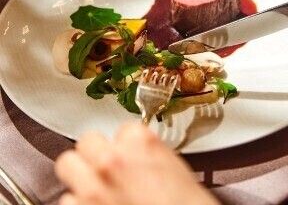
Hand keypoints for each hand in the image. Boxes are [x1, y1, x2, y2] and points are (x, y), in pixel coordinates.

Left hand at [55, 123, 219, 204]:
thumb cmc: (182, 203)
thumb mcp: (172, 167)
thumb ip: (146, 153)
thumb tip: (133, 154)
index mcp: (140, 143)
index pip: (122, 129)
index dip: (127, 143)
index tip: (129, 153)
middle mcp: (112, 160)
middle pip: (87, 140)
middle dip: (95, 151)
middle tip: (104, 163)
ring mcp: (92, 187)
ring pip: (68, 165)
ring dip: (82, 176)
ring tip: (97, 187)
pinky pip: (66, 199)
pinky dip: (78, 202)